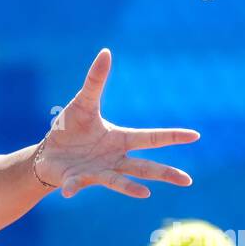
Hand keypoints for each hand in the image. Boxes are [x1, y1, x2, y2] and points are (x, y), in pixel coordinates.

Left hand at [37, 48, 199, 197]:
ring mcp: (98, 172)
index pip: (151, 138)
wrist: (49, 154)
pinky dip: (72, 187)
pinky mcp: (76, 180)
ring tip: (146, 193)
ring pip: (119, 181)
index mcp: (120, 140)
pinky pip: (75, 184)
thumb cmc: (71, 129)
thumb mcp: (83, 102)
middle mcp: (114, 159)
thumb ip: (95, 80)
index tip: (195, 135)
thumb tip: (106, 51)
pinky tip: (68, 193)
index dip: (172, 136)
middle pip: (145, 167)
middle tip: (188, 180)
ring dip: (130, 187)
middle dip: (165, 172)